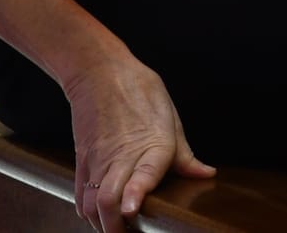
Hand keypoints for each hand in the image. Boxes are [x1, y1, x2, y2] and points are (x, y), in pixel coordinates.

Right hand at [62, 53, 214, 231]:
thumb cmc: (137, 89)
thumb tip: (206, 174)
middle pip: (108, 199)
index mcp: (152, 145)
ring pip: (91, 203)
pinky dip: (88, 212)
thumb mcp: (170, 116)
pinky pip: (80, 194)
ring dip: (101, 223)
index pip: (141, 175)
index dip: (135, 195)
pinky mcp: (83, 159)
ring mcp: (99, 160)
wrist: (99, 70)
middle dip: (116, 227)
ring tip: (116, 231)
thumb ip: (185, 154)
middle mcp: (122, 156)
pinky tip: (99, 217)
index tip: (132, 212)